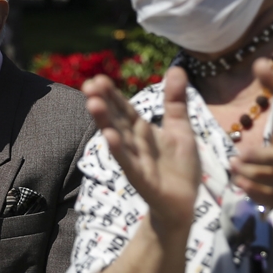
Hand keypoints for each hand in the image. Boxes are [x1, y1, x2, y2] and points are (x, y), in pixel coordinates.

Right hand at [82, 67, 200, 230]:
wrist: (183, 204)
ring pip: (118, 139)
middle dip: (103, 103)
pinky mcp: (143, 180)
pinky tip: (110, 138)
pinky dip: (119, 151)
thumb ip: (175, 100)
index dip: (112, 94)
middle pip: (116, 120)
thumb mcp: (180, 128)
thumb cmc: (179, 168)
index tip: (98, 79)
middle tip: (89, 85)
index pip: (124, 109)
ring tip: (93, 104)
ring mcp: (136, 162)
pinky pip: (129, 164)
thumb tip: (177, 67)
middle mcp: (134, 144)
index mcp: (141, 131)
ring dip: (105, 123)